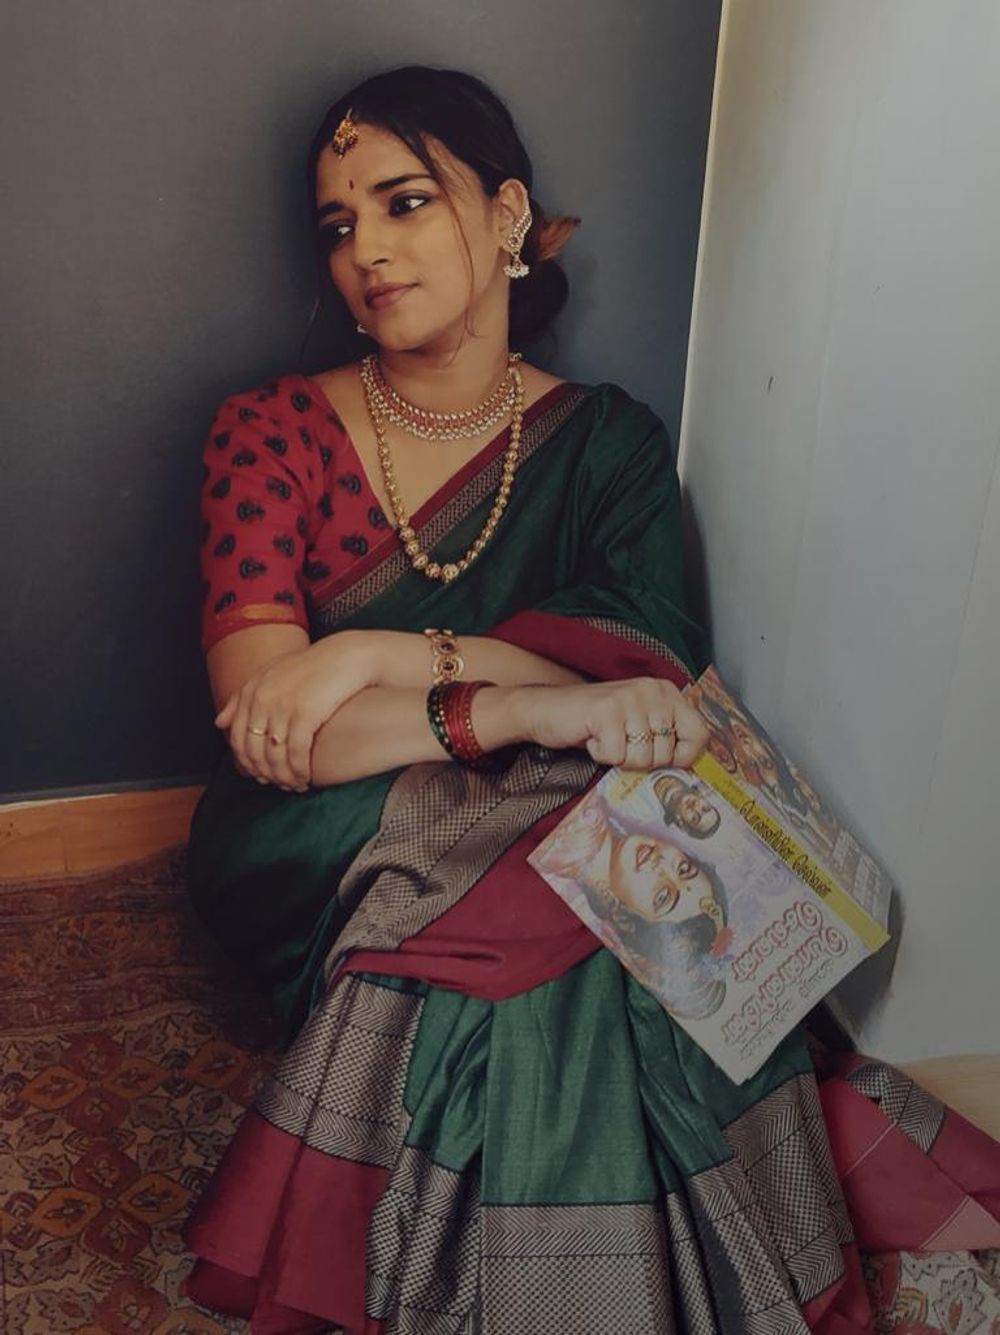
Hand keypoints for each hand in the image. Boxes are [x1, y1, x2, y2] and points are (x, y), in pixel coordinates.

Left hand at [214, 632, 375, 790]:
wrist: (345, 657)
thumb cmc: (310, 667)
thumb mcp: (270, 675)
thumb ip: (242, 698)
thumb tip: (219, 723)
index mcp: (250, 691)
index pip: (237, 739)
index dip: (247, 763)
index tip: (261, 775)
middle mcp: (261, 699)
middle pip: (253, 751)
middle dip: (265, 774)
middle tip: (279, 785)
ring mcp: (282, 707)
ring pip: (274, 757)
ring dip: (283, 777)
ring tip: (294, 785)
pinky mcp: (305, 714)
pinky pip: (296, 753)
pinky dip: (299, 771)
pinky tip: (305, 778)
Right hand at [517, 677, 707, 769]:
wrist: (545, 710)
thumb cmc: (594, 722)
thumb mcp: (638, 723)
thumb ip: (665, 736)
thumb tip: (691, 767)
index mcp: (666, 691)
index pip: (699, 734)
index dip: (682, 757)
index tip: (659, 757)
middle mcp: (652, 690)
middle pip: (667, 754)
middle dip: (639, 759)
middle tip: (619, 741)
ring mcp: (629, 699)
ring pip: (642, 759)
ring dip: (619, 757)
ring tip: (605, 736)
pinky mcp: (607, 711)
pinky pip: (616, 757)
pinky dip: (600, 755)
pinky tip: (591, 737)